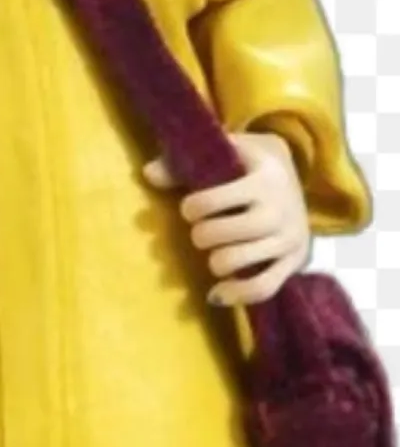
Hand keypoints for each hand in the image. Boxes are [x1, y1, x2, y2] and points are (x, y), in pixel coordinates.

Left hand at [142, 129, 311, 307]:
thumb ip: (185, 163)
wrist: (296, 176)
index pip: (210, 202)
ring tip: (213, 254)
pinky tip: (215, 295)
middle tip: (202, 231)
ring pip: (236, 262)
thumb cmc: (248, 164)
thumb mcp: (224, 152)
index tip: (191, 207)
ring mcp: (288, 239)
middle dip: (201, 235)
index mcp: (262, 178)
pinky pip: (263, 288)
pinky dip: (236, 295)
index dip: (190, 207)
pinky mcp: (294, 263)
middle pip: (221, 234)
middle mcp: (278, 209)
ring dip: (214, 262)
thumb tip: (148, 174)